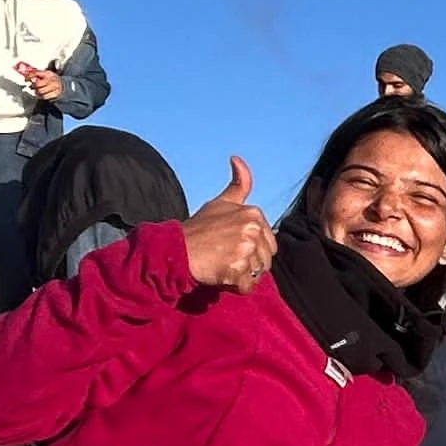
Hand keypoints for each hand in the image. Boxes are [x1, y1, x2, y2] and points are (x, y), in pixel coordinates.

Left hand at [18, 60, 63, 103]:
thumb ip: (37, 74)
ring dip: (36, 92)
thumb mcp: (45, 74)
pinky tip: (40, 94)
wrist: (62, 85)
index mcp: (48, 73)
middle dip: (33, 86)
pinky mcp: (55, 94)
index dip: (29, 76)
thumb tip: (27, 76)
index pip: (36, 73)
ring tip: (36, 90)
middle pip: (38, 84)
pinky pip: (44, 96)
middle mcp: (52, 80)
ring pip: (40, 91)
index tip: (26, 79)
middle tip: (31, 86)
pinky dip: (40, 96)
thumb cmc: (51, 79)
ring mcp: (54, 87)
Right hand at [182, 157, 271, 290]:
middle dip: (248, 264)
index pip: (269, 244)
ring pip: (257, 274)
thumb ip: (238, 185)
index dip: (252, 250)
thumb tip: (237, 158)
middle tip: (225, 258)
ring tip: (222, 265)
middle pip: (265, 260)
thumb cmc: (198, 228)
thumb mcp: (220, 202)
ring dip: (241, 276)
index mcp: (253, 214)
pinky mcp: (237, 268)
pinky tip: (221, 276)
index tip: (231, 246)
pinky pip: (247, 286)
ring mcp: (245, 248)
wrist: (177, 249)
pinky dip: (235, 287)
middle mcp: (252, 229)